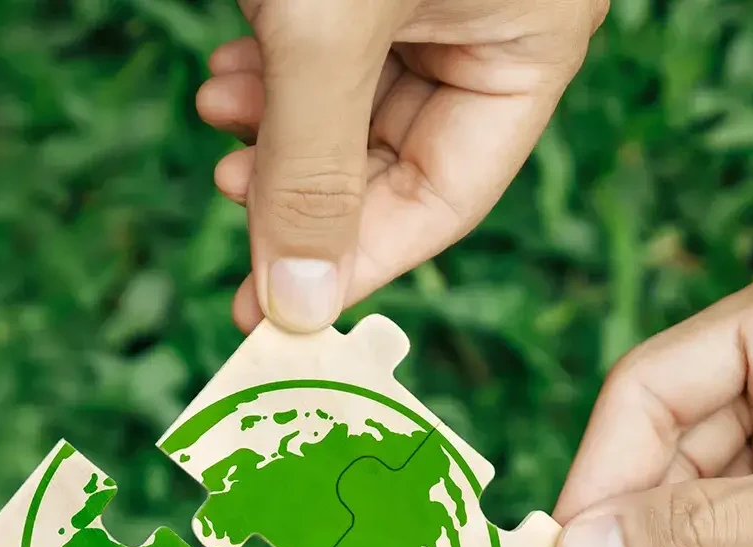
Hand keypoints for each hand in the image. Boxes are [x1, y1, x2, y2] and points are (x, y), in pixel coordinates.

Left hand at [197, 0, 608, 332]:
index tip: (273, 312)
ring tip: (218, 112)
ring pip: (351, 105)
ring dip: (275, 126)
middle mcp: (497, 24)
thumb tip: (295, 308)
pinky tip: (227, 75)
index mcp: (533, 41)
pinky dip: (272, 72)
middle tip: (231, 199)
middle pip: (396, 158)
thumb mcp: (325, 34)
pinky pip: (329, 50)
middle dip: (302, 183)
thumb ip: (308, 170)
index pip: (447, 196)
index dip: (356, 259)